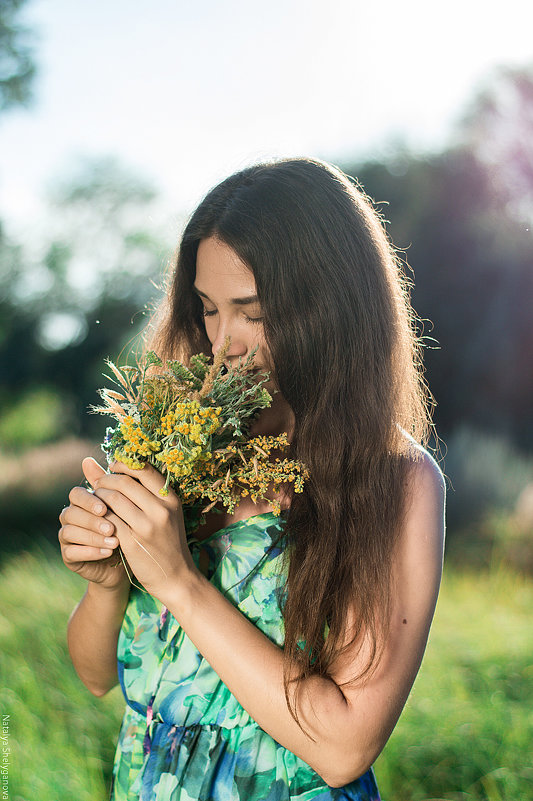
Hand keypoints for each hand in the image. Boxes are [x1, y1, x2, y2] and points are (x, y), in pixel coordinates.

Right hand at [58, 458, 128, 591]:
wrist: (127, 560)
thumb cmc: (127, 528)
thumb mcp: (126, 507)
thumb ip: (119, 486)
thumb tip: (113, 463)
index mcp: (82, 501)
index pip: (76, 494)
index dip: (88, 500)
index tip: (105, 508)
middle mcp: (70, 516)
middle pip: (71, 512)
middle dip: (91, 520)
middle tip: (111, 527)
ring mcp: (66, 536)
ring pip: (70, 532)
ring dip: (93, 537)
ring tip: (114, 542)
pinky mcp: (68, 555)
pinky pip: (71, 552)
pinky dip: (90, 552)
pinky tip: (107, 553)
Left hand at [91, 458, 195, 600]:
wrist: (176, 577)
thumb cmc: (168, 541)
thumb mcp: (165, 513)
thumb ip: (143, 489)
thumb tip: (115, 462)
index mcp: (171, 499)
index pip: (144, 469)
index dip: (123, 464)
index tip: (113, 467)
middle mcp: (161, 510)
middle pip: (124, 482)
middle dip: (106, 480)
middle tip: (99, 484)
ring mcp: (146, 526)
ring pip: (112, 499)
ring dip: (99, 496)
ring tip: (97, 500)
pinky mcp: (131, 542)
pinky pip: (108, 520)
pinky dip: (99, 516)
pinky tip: (98, 518)